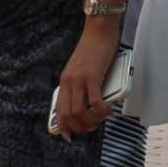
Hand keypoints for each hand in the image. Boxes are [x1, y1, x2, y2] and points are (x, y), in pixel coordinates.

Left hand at [52, 23, 120, 137]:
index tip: (70, 135)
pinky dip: (101, 111)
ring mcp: (79, 80)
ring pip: (79, 112)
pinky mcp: (92, 77)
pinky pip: (95, 102)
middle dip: (79, 128)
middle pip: (68, 115)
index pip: (59, 110)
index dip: (64, 127)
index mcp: (64, 82)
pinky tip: (108, 111)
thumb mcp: (82, 70)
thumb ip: (83, 85)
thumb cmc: (94, 49)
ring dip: (91, 122)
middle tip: (91, 128)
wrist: (99, 31)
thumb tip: (91, 103)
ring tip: (100, 120)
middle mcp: (69, 82)